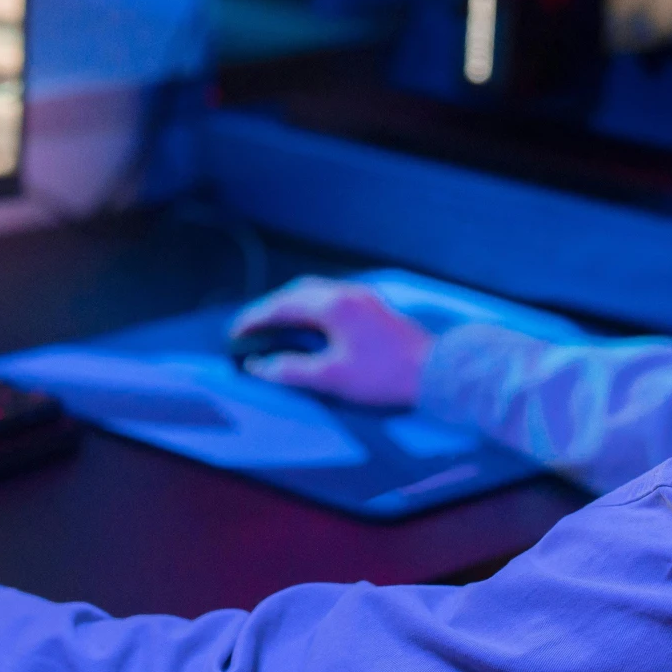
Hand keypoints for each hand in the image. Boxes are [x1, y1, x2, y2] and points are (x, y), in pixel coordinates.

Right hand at [230, 277, 434, 407]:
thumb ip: (291, 371)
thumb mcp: (332, 379)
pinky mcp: (374, 307)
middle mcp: (346, 294)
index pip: (281, 306)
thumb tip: (259, 367)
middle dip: (270, 308)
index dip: (254, 319)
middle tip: (251, 327)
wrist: (436, 372)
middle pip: (297, 292)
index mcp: (332, 307)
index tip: (236, 333)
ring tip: (276, 326)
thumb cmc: (385, 376)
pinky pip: (332, 298)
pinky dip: (311, 308)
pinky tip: (311, 325)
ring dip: (291, 305)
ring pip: (316, 292)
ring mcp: (363, 298)